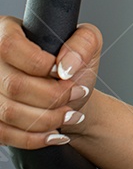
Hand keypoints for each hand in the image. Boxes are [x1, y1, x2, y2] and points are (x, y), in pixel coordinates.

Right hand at [0, 16, 102, 148]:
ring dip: (46, 118)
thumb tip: (65, 64)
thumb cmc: (74, 67)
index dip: (39, 63)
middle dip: (52, 96)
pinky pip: (5, 134)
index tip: (64, 72)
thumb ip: (83, 42)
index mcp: (8, 31)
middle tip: (75, 94)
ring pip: (8, 112)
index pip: (9, 46)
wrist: (71, 96)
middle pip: (13, 84)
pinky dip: (34, 138)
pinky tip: (55, 133)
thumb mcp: (88, 44)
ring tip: (70, 114)